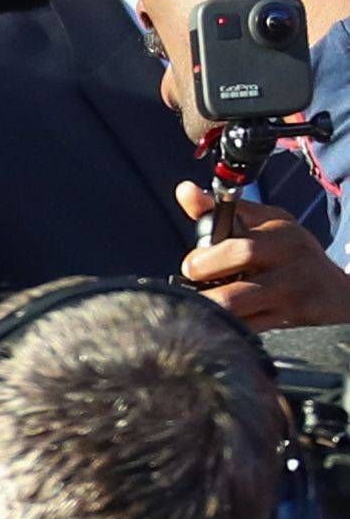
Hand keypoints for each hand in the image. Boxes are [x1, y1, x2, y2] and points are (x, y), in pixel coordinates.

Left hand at [178, 183, 349, 330]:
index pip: (239, 248)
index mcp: (283, 236)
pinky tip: (220, 317)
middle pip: (234, 281)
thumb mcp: (266, 223)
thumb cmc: (291, 253)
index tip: (191, 264)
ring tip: (203, 299)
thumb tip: (184, 190)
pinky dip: (225, 324)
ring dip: (209, 306)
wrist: (337, 292)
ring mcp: (292, 296)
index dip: (205, 258)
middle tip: (195, 283)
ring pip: (236, 309)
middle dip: (202, 284)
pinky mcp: (291, 321)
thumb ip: (222, 209)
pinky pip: (245, 328)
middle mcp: (291, 265)